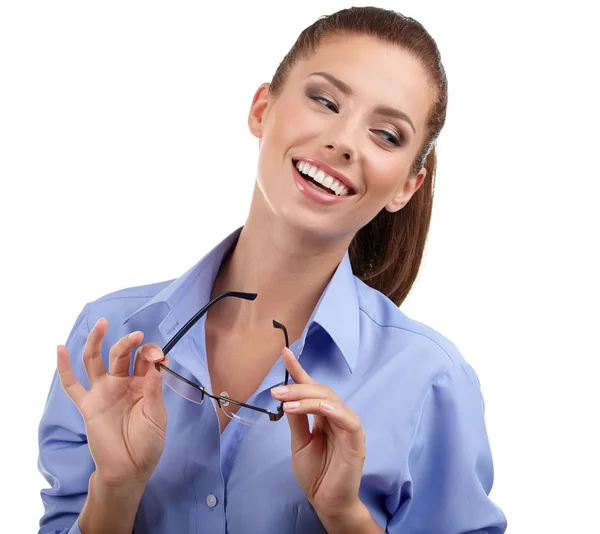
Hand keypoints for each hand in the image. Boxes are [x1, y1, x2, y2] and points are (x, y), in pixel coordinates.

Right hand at [57, 318, 167, 486]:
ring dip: (97, 341)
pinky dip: (64, 367)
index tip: (159, 357)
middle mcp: (122, 383)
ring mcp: (103, 391)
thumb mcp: (157, 415)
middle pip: (121, 355)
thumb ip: (154, 390)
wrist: (129, 469)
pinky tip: (59, 349)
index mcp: (143, 383)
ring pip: (96, 361)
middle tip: (137, 336)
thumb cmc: (148, 442)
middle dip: (129, 343)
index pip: (145, 360)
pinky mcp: (88, 404)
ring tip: (102, 323)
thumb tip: (158, 362)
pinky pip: (72, 385)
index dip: (151, 354)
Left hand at [271, 348, 366, 521]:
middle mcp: (338, 416)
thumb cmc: (316, 474)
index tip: (284, 353)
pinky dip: (330, 409)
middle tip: (276, 391)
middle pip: (320, 391)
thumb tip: (287, 396)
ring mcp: (348, 426)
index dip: (299, 371)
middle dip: (297, 387)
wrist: (327, 502)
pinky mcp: (356, 439)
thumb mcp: (300, 443)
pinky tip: (315, 408)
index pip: (311, 388)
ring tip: (285, 402)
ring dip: (307, 398)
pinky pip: (346, 418)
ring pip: (330, 400)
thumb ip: (297, 419)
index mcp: (324, 416)